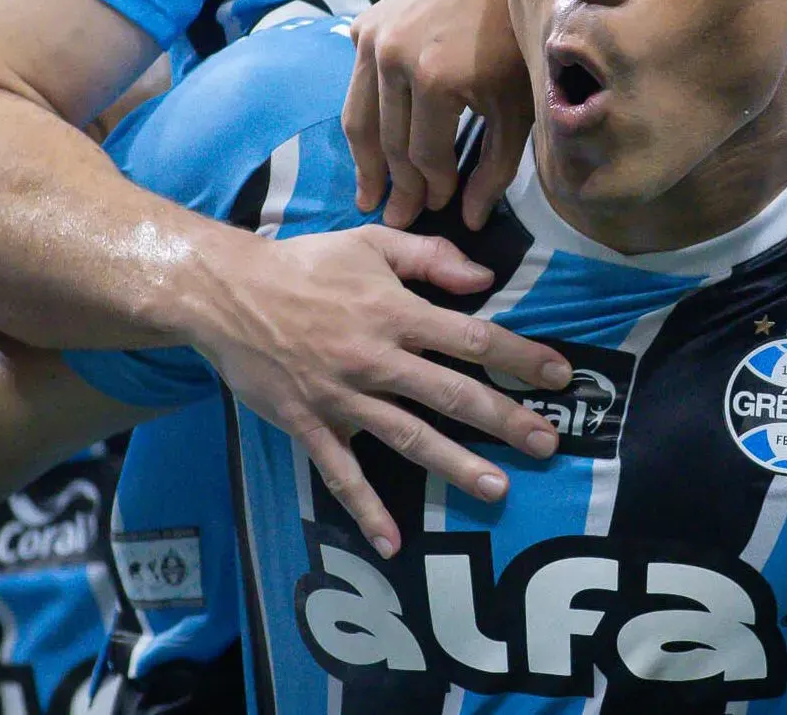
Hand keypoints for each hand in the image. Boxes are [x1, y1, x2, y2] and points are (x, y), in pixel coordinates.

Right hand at [189, 223, 569, 557]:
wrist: (226, 294)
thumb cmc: (304, 265)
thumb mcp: (369, 243)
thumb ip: (429, 257)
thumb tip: (484, 276)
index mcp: (394, 313)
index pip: (471, 338)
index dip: (519, 356)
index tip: (560, 374)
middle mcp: (375, 359)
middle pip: (452, 394)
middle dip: (504, 420)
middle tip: (548, 443)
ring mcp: (342, 398)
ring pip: (408, 437)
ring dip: (455, 466)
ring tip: (498, 490)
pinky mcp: (309, 425)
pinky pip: (342, 475)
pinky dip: (366, 510)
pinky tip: (392, 543)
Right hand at [345, 0, 530, 230]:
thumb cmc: (521, 39)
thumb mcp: (518, 107)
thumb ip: (494, 168)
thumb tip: (468, 219)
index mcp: (435, 78)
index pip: (423, 155)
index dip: (431, 189)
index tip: (439, 209)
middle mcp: (393, 57)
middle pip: (386, 141)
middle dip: (394, 185)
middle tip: (396, 215)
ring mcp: (374, 35)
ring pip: (358, 115)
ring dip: (365, 159)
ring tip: (370, 190)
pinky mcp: (367, 21)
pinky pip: (356, 80)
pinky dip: (364, 112)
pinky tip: (372, 137)